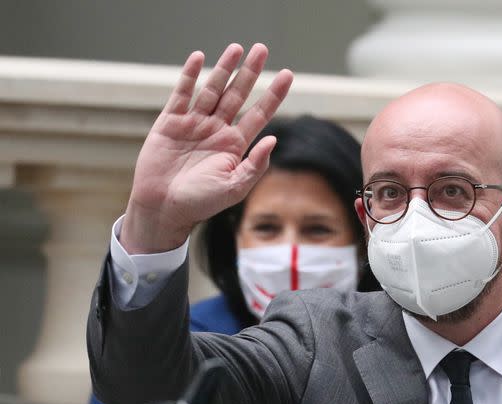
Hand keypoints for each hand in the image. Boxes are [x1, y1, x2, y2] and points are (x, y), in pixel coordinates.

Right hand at [121, 43, 293, 253]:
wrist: (164, 208)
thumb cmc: (201, 203)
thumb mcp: (235, 187)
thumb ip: (255, 165)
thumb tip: (274, 139)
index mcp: (235, 144)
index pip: (260, 113)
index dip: (273, 94)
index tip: (288, 74)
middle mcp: (217, 130)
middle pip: (238, 94)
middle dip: (250, 72)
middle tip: (262, 49)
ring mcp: (194, 123)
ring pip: (213, 89)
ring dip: (224, 69)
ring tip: (236, 48)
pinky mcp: (170, 122)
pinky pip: (182, 94)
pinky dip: (189, 76)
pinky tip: (199, 58)